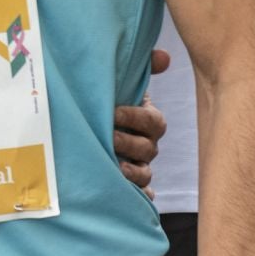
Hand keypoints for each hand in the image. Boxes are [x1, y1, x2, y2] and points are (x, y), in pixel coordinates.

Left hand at [115, 48, 170, 192]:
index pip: (154, 122)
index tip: (113, 112)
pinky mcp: (128, 186)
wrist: (90, 123)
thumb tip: (164, 56)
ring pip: (144, 174)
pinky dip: (138, 198)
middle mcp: (146, 146)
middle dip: (128, 143)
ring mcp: (138, 167)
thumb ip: (143, 67)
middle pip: (148, 149)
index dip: (136, 117)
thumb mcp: (122, 84)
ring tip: (114, 167)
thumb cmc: (110, 102)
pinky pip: (140, 197)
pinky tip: (127, 198)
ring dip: (132, 172)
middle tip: (108, 137)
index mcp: (148, 122)